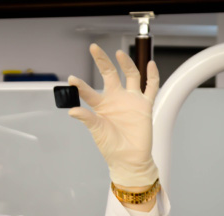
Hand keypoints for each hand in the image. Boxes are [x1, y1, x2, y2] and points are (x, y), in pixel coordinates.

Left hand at [68, 43, 159, 186]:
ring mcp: (131, 100)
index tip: (71, 79)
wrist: (130, 159)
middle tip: (94, 48)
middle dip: (102, 61)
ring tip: (119, 54)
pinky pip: (150, 87)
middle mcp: (116, 99)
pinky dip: (152, 75)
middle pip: (110, 74)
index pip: (89, 91)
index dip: (80, 85)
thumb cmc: (111, 146)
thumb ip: (87, 118)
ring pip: (130, 75)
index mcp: (101, 106)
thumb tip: (72, 110)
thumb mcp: (97, 131)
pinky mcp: (145, 105)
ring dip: (126, 64)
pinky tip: (150, 64)